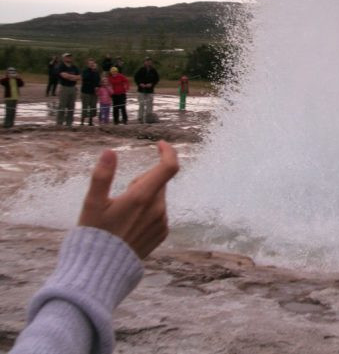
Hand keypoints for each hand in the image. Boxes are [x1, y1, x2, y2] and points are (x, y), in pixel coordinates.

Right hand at [78, 141, 179, 257]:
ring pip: (158, 198)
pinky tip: (129, 225)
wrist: (102, 271)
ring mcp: (162, 222)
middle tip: (120, 197)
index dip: (168, 152)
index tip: (159, 144)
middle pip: (158, 182)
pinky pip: (159, 214)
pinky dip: (148, 212)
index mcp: (142, 197)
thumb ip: (102, 176)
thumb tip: (109, 152)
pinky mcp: (162, 234)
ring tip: (122, 215)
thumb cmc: (94, 235)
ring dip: (145, 197)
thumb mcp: (92, 204)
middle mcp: (158, 209)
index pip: (169, 167)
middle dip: (143, 181)